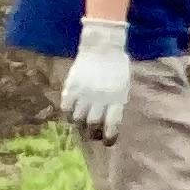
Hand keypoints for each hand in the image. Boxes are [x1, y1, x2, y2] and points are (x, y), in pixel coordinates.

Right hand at [61, 20, 134, 139]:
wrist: (102, 46)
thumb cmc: (117, 66)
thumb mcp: (124, 85)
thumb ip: (117, 102)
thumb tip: (110, 121)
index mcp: (117, 97)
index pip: (112, 123)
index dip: (109, 136)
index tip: (107, 143)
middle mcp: (100, 97)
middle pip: (93, 123)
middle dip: (93, 134)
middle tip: (93, 136)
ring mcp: (84, 92)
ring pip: (78, 118)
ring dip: (80, 126)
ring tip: (82, 127)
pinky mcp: (71, 87)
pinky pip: (66, 108)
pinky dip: (69, 114)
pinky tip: (72, 115)